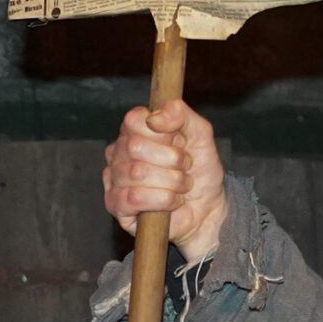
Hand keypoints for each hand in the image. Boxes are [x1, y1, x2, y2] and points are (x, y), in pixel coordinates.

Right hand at [103, 99, 228, 263]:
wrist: (208, 208)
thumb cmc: (200, 170)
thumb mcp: (200, 133)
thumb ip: (180, 114)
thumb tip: (153, 118)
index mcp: (134, 131)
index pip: (134, 120)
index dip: (164, 134)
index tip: (180, 143)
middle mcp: (118, 152)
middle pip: (135, 146)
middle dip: (172, 160)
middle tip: (184, 168)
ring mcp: (114, 179)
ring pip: (137, 173)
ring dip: (172, 182)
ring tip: (181, 186)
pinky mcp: (115, 205)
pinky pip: (133, 198)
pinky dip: (162, 199)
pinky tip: (172, 201)